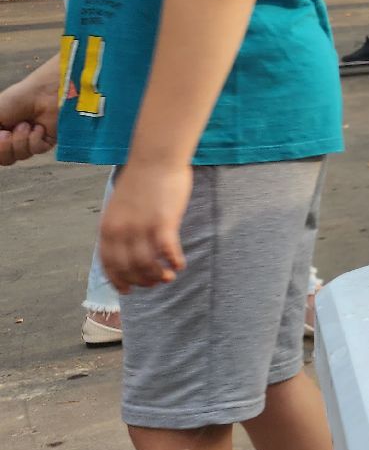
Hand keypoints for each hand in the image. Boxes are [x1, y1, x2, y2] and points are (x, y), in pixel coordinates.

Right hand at [0, 67, 59, 165]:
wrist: (41, 93)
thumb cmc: (16, 100)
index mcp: (0, 135)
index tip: (0, 134)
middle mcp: (14, 141)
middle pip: (6, 160)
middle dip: (5, 147)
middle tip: (7, 132)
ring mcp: (30, 142)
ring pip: (21, 156)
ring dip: (20, 139)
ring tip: (25, 124)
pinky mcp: (46, 142)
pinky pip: (36, 150)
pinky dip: (34, 139)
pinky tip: (38, 127)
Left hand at [98, 161, 192, 291]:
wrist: (156, 158)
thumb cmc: (142, 179)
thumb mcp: (119, 206)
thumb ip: (120, 227)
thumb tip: (126, 247)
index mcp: (108, 227)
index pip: (109, 264)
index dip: (118, 281)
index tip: (128, 291)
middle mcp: (121, 231)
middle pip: (128, 268)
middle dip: (142, 281)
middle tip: (156, 282)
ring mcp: (141, 227)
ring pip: (147, 264)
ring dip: (158, 275)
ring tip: (169, 276)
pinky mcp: (163, 222)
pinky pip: (167, 251)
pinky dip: (173, 261)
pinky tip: (180, 264)